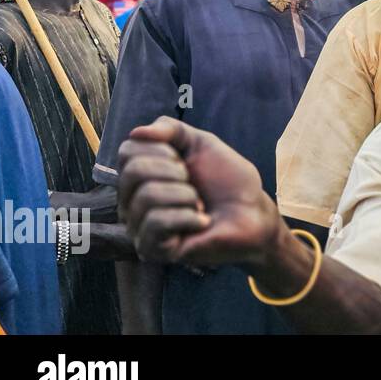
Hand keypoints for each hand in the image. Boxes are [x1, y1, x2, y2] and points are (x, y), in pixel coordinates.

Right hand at [117, 117, 282, 269]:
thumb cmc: (228, 182)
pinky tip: (201, 222)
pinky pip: (157, 223)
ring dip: (187, 196)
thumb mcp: (202, 143)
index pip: (127, 150)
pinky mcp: (152, 250)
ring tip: (199, 205)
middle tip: (193, 183)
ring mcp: (139, 227)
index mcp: (140, 176)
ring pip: (147, 196)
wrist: (253, 214)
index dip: (163, 149)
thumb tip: (136, 132)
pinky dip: (189, 217)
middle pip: (133, 171)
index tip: (185, 160)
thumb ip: (171, 130)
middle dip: (175, 171)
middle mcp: (131, 201)